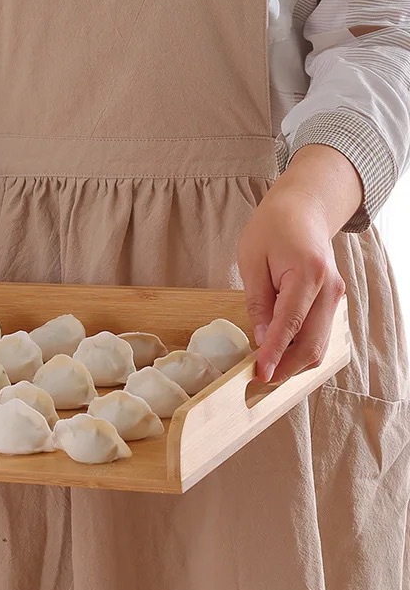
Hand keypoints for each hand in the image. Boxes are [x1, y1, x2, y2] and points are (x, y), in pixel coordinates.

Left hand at [237, 144, 361, 383]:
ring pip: (320, 345)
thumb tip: (263, 339)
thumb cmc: (272, 227)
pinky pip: (319, 335)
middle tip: (257, 381)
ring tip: (264, 372)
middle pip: (313, 343)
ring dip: (294, 364)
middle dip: (286, 368)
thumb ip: (258, 302)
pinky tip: (278, 356)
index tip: (259, 374)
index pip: (290, 324)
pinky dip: (300, 351)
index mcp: (308, 273)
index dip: (274, 354)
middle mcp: (330, 289)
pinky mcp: (333, 303)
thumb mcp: (252, 259)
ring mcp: (336, 297)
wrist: (304, 208)